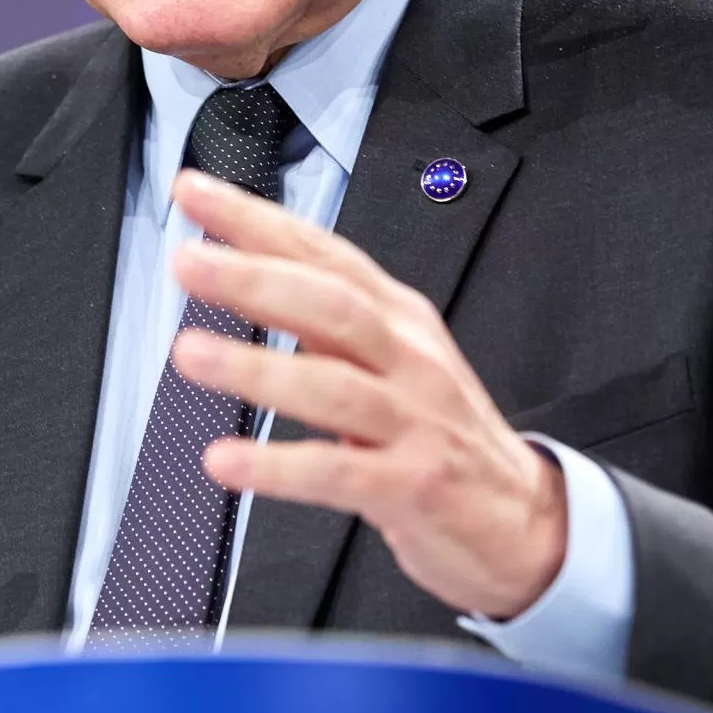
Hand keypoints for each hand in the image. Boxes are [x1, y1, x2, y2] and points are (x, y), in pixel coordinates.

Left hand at [170, 169, 566, 620]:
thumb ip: (322, 319)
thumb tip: (238, 274)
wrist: (525, 520)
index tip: (196, 193)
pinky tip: (226, 461)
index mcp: (398, 318)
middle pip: (330, 304)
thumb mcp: (391, 360)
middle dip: (255, 277)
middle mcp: (409, 358)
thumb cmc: (442, 433)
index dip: (259, 220)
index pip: (323, 254)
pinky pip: (339, 470)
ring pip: (332, 383)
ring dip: (256, 367)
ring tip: (189, 354)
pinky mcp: (413, 485)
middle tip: (187, 261)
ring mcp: (415, 420)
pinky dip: (279, 466)